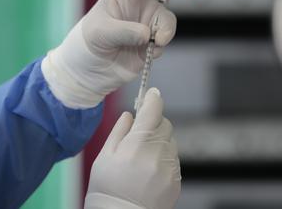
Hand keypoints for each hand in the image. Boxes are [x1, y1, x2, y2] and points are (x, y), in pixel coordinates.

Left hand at [42, 0, 197, 107]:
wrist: (92, 66)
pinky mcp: (154, 41)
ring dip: (165, 31)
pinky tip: (145, 53)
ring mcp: (150, 22)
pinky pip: (164, 41)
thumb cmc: (91, 39)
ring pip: (168, 20)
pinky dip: (158, 47)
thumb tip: (147, 34)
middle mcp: (141, 3)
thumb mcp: (101, 32)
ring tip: (156, 43)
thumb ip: (124, 31)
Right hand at [85, 88, 180, 208]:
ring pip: (170, 141)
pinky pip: (173, 159)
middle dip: (154, 123)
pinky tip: (149, 170)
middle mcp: (157, 154)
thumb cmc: (108, 187)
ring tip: (142, 157)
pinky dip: (163, 157)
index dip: (153, 98)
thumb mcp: (105, 156)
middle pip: (165, 124)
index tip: (152, 94)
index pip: (153, 111)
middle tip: (140, 132)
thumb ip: (119, 131)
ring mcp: (169, 168)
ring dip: (159, 141)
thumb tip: (129, 115)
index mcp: (137, 145)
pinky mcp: (176, 180)